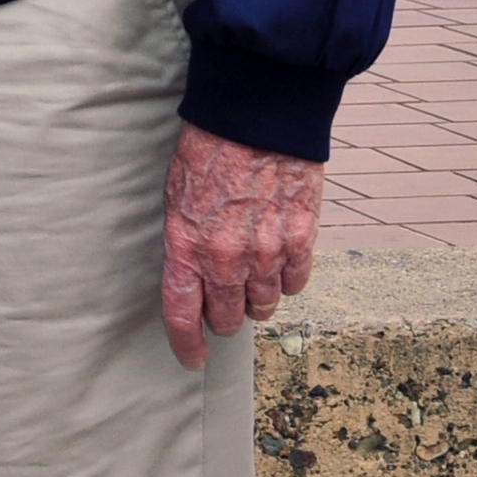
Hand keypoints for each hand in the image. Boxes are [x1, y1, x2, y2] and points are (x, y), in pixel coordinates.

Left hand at [158, 121, 323, 369]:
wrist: (254, 119)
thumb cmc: (208, 149)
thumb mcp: (176, 193)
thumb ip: (185, 239)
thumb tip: (192, 274)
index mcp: (186, 244)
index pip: (181, 313)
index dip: (186, 343)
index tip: (191, 358)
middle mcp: (226, 258)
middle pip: (226, 316)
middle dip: (222, 315)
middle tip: (221, 301)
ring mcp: (267, 254)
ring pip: (263, 305)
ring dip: (255, 298)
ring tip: (251, 276)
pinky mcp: (301, 242)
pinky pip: (296, 284)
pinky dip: (287, 280)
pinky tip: (279, 262)